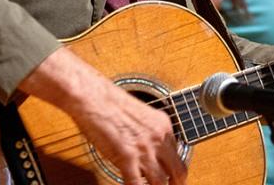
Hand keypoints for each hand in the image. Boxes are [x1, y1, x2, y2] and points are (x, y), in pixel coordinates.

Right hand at [19, 46, 186, 184]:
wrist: (94, 97)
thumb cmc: (110, 101)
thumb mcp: (140, 114)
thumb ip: (148, 132)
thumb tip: (147, 149)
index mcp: (163, 124)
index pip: (178, 153)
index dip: (173, 168)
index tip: (171, 175)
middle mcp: (158, 137)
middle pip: (178, 171)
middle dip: (176, 183)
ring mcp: (144, 149)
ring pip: (161, 183)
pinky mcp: (127, 158)